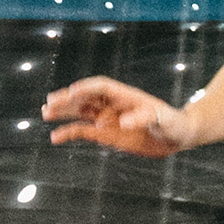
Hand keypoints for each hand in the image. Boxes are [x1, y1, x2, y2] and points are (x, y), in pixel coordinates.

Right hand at [42, 76, 190, 157]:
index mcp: (126, 96)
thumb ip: (145, 118)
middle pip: (86, 97)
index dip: (87, 87)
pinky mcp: (106, 134)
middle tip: (50, 102)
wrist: (178, 136)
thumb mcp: (163, 120)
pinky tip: (55, 137)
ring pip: (80, 112)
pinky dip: (69, 133)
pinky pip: (83, 131)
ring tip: (46, 113)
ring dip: (64, 112)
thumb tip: (123, 122)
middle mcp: (113, 105)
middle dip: (68, 99)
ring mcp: (108, 119)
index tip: (73, 92)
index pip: (102, 86)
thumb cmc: (173, 123)